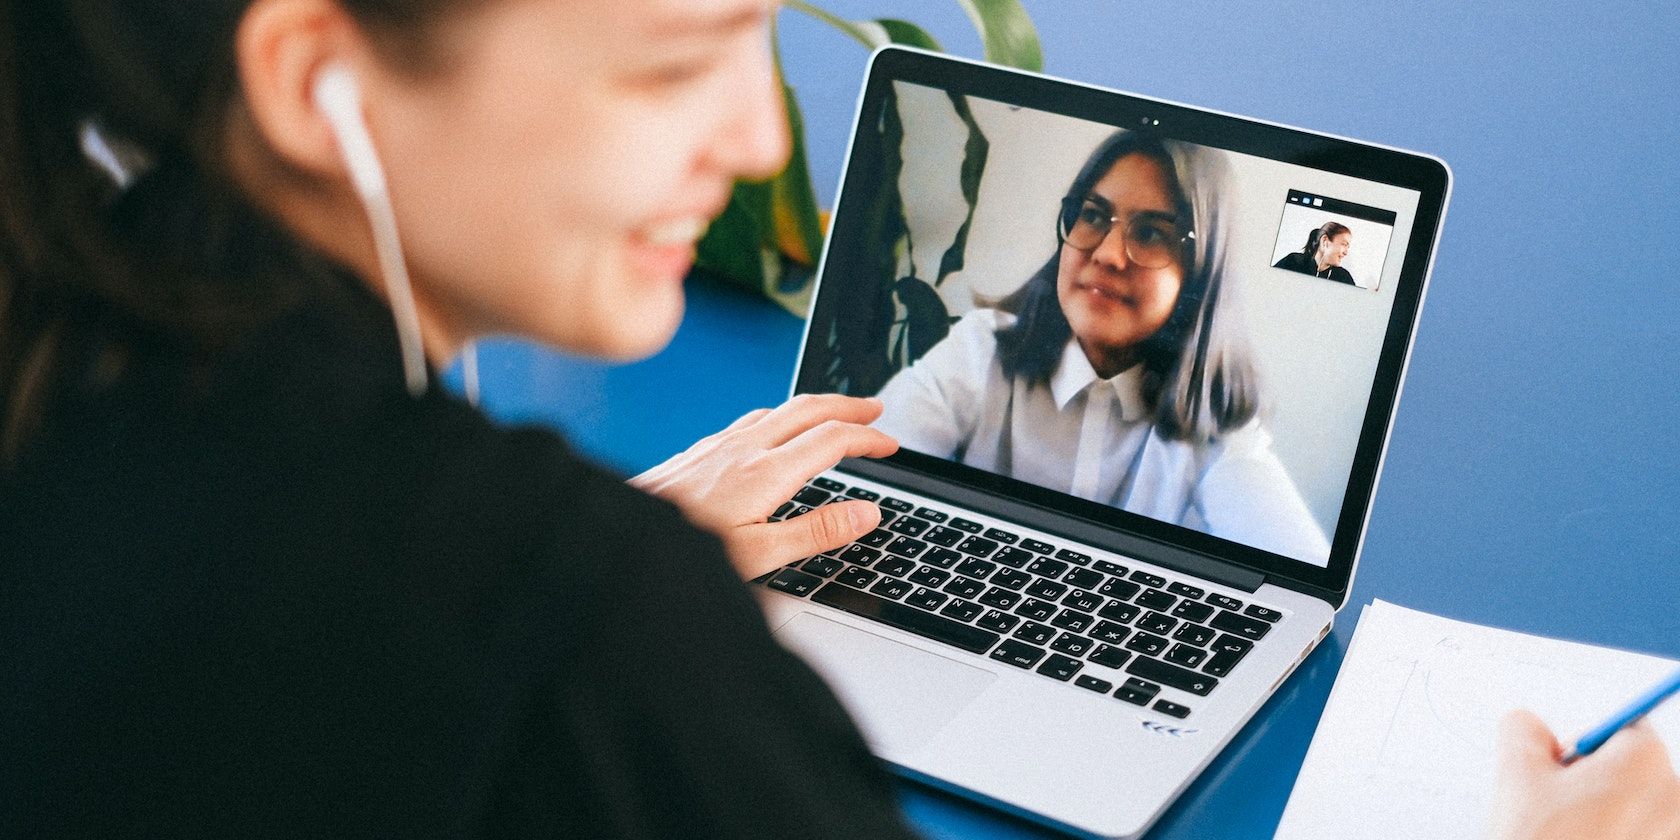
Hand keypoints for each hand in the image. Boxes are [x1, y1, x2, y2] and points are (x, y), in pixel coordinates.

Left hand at [629, 394, 898, 579]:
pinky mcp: (702, 449)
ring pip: (781, 409)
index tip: (891, 445)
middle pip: (809, 409)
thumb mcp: (759, 554)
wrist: (624, 531)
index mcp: (766, 473)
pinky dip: (784, 414)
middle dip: (849, 406)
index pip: (832, 440)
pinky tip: (777, 427)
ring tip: (838, 414)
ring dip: (818, 407)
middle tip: (877, 411)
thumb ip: (816, 532)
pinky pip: (754, 417)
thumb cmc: (686, 549)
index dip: (868, 438)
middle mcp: (745, 448)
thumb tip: (867, 512)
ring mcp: (721, 444)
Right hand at [1487, 709, 1679, 839]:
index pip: (1625, 729)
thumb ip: (1524, 730)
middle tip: (1562, 812)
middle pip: (1638, 771)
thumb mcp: (1514, 773)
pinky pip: (1647, 835)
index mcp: (1643, 761)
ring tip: (1575, 838)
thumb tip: (1532, 729)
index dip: (1589, 748)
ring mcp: (1675, 832)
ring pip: (1643, 809)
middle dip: (1602, 784)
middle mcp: (1675, 796)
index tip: (1568, 770)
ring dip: (1614, 817)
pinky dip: (1624, 839)